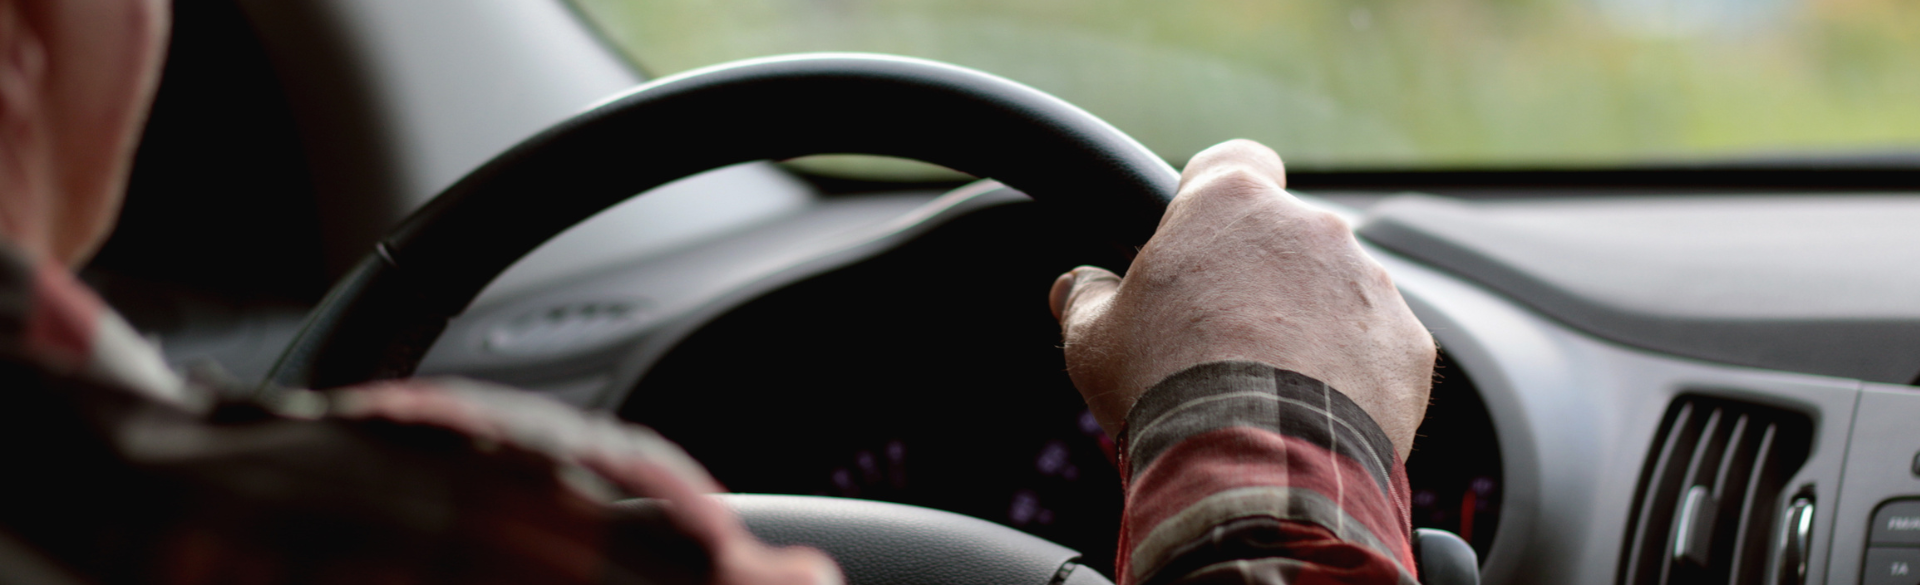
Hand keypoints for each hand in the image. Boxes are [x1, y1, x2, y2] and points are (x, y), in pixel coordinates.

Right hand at [1049, 140, 1434, 459]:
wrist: (1253, 467)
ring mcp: (1369, 284)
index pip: (1234, 160)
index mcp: (1230, 204)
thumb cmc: (1167, 389)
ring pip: (1339, 292)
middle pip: (1287, 237)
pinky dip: (1354, 374)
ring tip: (1272, 388)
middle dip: (1264, 278)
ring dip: (1312, 326)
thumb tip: (1076, 288)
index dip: (1216, 196)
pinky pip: (1379, 349)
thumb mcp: (1094, 341)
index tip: (1204, 235)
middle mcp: (1311, 227)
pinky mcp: (1408, 345)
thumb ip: (1087, 299)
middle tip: (1225, 337)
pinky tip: (1316, 413)